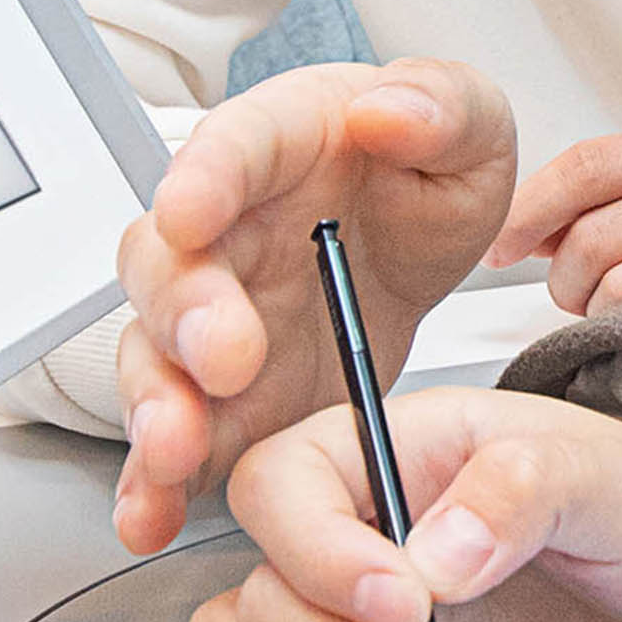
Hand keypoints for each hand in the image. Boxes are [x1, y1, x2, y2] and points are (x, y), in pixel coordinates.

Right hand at [109, 60, 519, 553]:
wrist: (408, 246)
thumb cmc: (417, 172)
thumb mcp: (468, 127)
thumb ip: (442, 106)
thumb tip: (385, 112)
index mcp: (281, 147)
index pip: (233, 147)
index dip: (204, 177)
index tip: (190, 208)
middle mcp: (225, 233)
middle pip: (172, 264)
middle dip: (184, 313)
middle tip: (223, 355)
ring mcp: (213, 320)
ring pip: (156, 357)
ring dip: (157, 405)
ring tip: (176, 448)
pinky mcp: (221, 398)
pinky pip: (174, 441)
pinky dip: (155, 483)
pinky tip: (153, 515)